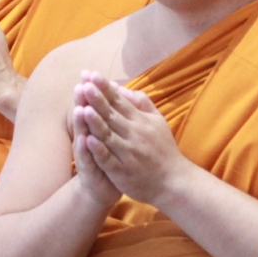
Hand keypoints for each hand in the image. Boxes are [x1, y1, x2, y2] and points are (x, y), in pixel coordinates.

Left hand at [71, 73, 185, 204]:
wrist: (173, 182)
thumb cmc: (163, 149)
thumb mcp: (157, 121)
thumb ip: (141, 103)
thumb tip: (121, 88)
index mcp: (140, 121)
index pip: (120, 101)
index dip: (105, 88)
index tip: (92, 74)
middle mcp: (134, 134)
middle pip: (112, 115)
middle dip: (98, 100)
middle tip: (85, 85)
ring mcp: (128, 153)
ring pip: (108, 135)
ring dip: (96, 122)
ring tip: (83, 108)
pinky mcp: (122, 171)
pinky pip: (108, 159)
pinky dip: (98, 149)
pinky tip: (88, 140)